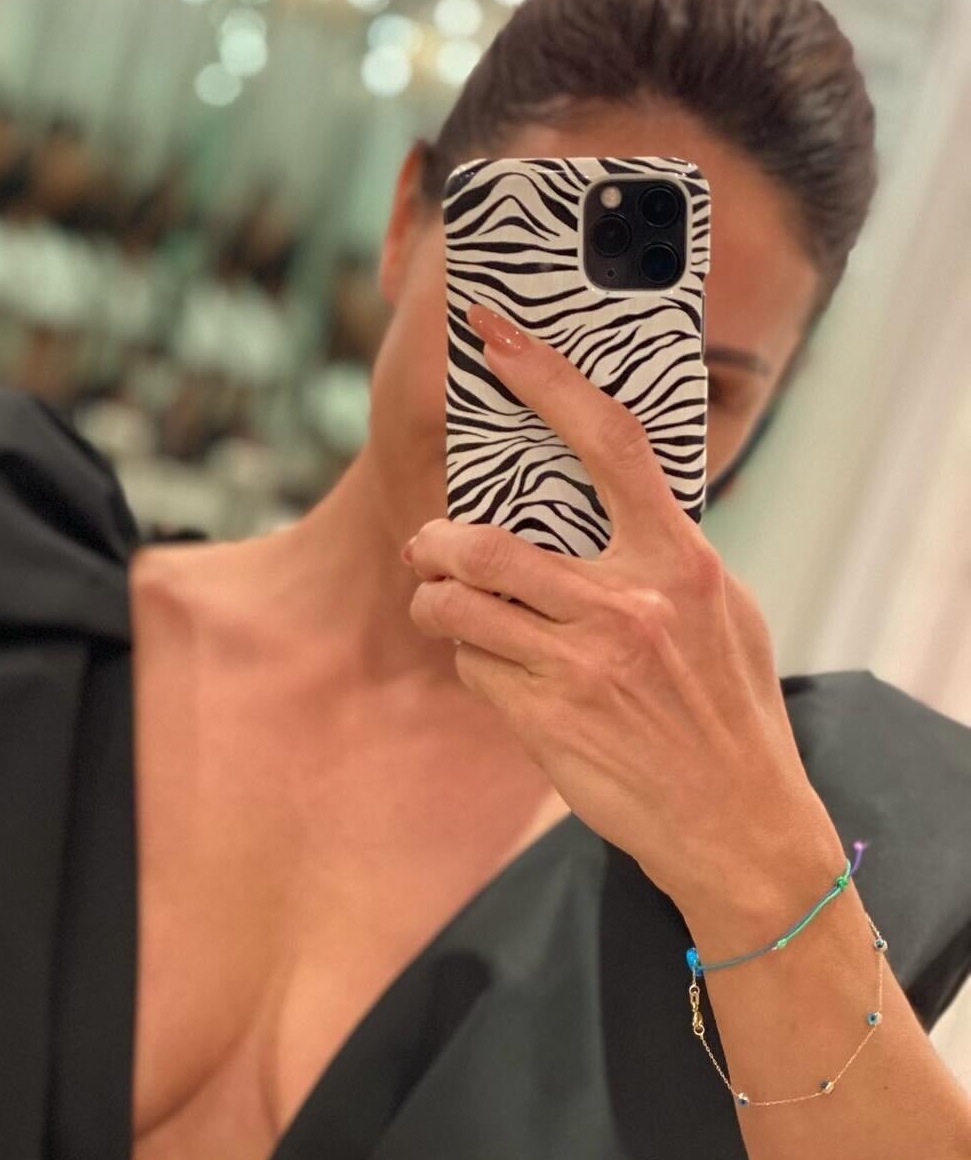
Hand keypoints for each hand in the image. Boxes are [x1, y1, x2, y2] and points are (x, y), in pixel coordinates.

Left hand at [406, 303, 838, 908]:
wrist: (735, 823)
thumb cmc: (728, 711)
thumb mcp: (723, 615)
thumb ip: (665, 559)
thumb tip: (605, 508)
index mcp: (682, 563)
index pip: (610, 444)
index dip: (547, 380)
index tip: (496, 336)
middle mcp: (629, 606)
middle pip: (489, 546)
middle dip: (436, 544)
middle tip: (424, 546)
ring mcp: (582, 665)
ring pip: (462, 610)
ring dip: (436, 604)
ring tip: (440, 606)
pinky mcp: (546, 719)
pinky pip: (474, 668)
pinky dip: (470, 661)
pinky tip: (495, 671)